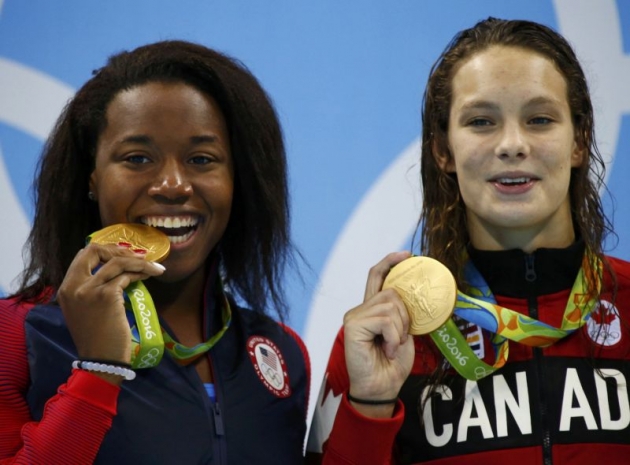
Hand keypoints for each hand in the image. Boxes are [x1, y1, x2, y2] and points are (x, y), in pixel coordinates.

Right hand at [57, 243, 164, 366]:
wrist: (101, 359)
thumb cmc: (97, 337)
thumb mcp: (86, 309)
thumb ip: (91, 289)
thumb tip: (115, 270)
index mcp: (66, 288)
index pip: (82, 255)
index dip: (105, 251)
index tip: (123, 255)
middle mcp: (73, 286)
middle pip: (94, 250)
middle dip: (118, 248)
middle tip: (137, 256)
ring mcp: (89, 289)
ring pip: (117, 261)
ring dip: (139, 261)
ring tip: (154, 267)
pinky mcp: (106, 295)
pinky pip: (127, 275)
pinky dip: (141, 272)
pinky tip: (149, 276)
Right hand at [343, 251, 414, 415]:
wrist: (381, 388)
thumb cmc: (392, 364)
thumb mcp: (403, 333)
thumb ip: (402, 313)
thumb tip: (415, 295)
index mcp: (371, 309)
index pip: (376, 276)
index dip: (390, 261)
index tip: (407, 254)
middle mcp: (360, 309)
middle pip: (391, 291)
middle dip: (405, 316)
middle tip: (399, 339)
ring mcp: (354, 316)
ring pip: (391, 305)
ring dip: (400, 330)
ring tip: (392, 347)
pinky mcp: (353, 325)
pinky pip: (385, 320)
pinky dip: (393, 337)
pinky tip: (387, 350)